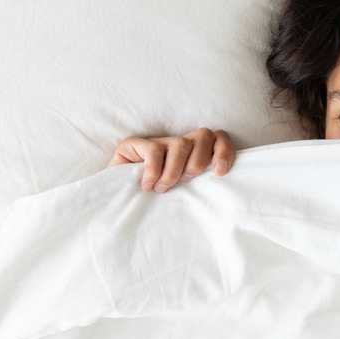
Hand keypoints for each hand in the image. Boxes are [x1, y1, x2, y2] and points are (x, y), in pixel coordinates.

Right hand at [107, 128, 235, 192]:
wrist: (115, 203)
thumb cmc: (154, 202)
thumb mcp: (183, 194)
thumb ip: (200, 185)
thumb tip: (221, 188)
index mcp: (194, 153)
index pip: (218, 138)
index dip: (224, 151)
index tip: (220, 173)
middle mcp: (178, 144)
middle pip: (204, 135)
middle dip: (199, 161)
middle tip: (185, 181)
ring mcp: (157, 142)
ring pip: (181, 143)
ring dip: (175, 170)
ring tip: (163, 188)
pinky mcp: (134, 144)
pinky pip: (154, 149)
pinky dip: (154, 170)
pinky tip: (147, 185)